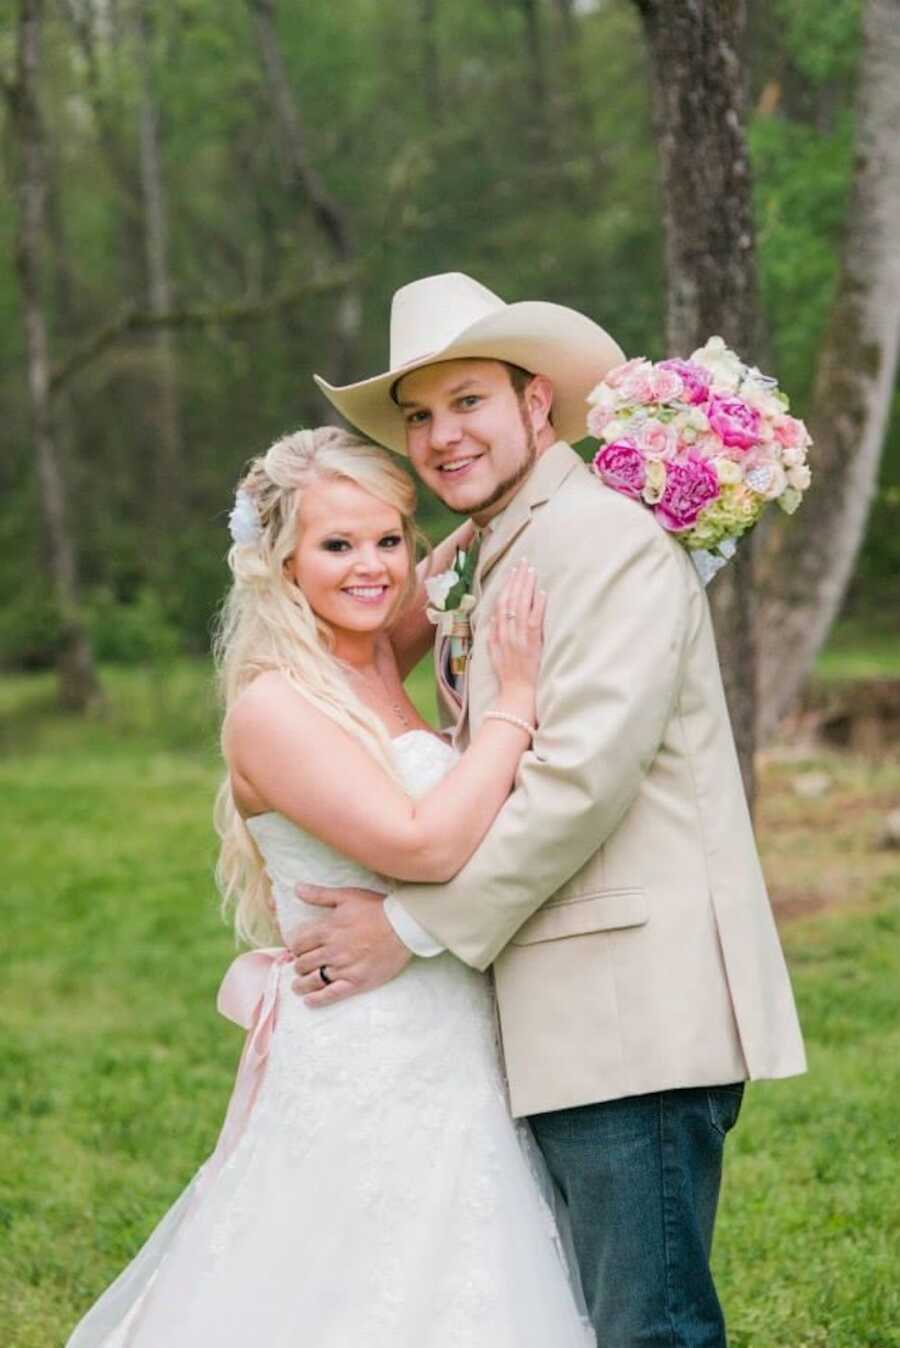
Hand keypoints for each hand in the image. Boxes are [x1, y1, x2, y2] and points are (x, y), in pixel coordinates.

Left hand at [289, 883, 411, 1006]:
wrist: (404, 926)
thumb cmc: (376, 909)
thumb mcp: (347, 896)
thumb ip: (320, 895)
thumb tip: (297, 888)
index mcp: (327, 929)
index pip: (298, 943)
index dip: (295, 947)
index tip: (298, 950)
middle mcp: (332, 950)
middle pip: (303, 963)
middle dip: (299, 964)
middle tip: (301, 966)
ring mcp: (344, 968)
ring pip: (312, 980)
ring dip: (301, 983)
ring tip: (298, 985)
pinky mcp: (357, 982)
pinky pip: (331, 994)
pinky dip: (317, 999)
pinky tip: (309, 1000)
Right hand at [488, 560, 545, 723]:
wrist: (517, 693)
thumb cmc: (508, 675)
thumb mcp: (493, 654)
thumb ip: (493, 636)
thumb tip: (494, 619)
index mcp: (498, 634)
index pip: (501, 603)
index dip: (506, 585)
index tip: (512, 571)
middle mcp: (507, 632)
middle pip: (511, 600)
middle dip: (517, 579)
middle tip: (523, 563)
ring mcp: (520, 637)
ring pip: (522, 606)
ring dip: (527, 587)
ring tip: (531, 571)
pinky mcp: (533, 643)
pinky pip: (535, 620)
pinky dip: (538, 605)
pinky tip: (542, 592)